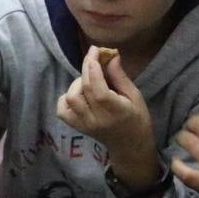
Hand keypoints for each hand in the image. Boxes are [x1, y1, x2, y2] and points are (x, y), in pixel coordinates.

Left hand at [57, 48, 155, 178]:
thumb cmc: (136, 117)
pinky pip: (62, 110)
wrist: (129, 144)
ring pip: (71, 98)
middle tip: (94, 58)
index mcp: (117, 112)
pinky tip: (78, 94)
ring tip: (89, 81)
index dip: (94, 70)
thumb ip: (120, 77)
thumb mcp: (135, 96)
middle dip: (87, 68)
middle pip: (84, 90)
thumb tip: (111, 56)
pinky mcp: (76, 127)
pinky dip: (66, 98)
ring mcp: (85, 124)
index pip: (99, 91)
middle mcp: (98, 119)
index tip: (95, 52)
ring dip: (77, 84)